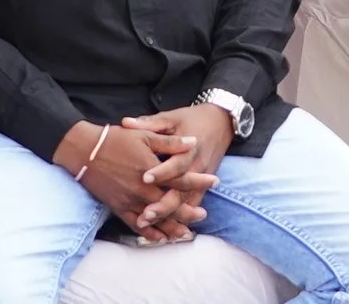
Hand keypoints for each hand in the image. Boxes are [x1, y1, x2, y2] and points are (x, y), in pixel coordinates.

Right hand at [52, 121, 203, 241]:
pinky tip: (160, 238)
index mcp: (151, 170)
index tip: (215, 181)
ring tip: (186, 232)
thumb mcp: (145, 136)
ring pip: (156, 219)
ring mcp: (130, 201)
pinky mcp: (119, 208)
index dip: (199, 181)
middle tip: (203, 215)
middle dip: (189, 211)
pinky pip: (137, 226)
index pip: (181, 179)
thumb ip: (170, 143)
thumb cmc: (115, 139)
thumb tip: (193, 142)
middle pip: (171, 204)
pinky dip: (150, 233)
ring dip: (172, 227)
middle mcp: (142, 190)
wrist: (84, 151)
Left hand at [124, 105, 233, 232]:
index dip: (160, 172)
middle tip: (145, 215)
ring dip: (171, 216)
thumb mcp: (172, 117)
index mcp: (188, 149)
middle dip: (164, 205)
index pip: (174, 164)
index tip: (144, 178)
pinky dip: (181, 218)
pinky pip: (192, 205)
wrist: (222, 122)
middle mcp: (196, 167)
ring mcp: (201, 180)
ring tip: (155, 226)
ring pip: (186, 202)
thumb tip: (126, 122)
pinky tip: (169, 231)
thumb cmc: (193, 119)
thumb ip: (149, 123)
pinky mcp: (203, 186)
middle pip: (180, 191)